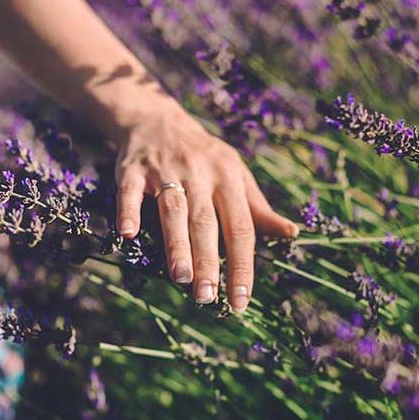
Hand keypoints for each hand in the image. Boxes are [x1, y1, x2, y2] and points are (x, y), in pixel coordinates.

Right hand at [115, 103, 298, 312]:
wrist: (158, 119)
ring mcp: (166, 170)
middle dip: (207, 261)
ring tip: (180, 278)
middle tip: (208, 298)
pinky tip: (128, 234)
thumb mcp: (235, 175)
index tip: (241, 299)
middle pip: (206, 222)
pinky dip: (129, 211)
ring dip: (176, 244)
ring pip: (173, 210)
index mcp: (229, 178)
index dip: (242, 264)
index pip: (240, 227)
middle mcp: (200, 173)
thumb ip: (257, 208)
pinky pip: (130, 192)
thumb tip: (290, 234)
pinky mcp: (133, 169)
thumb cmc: (204, 157)